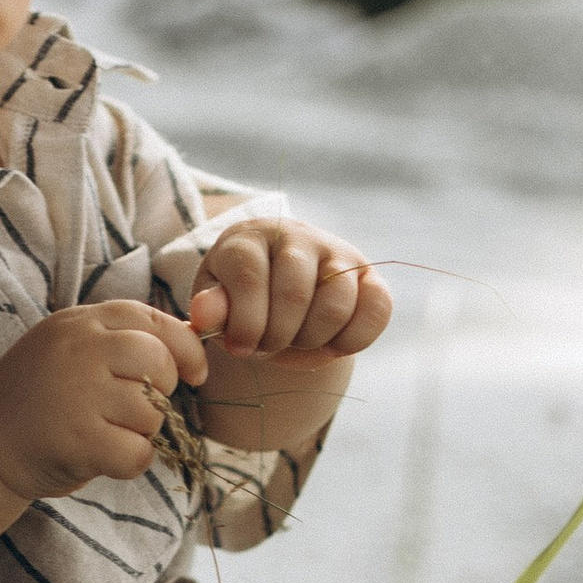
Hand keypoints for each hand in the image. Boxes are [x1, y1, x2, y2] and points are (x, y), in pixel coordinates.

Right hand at [0, 301, 208, 505]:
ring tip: (108, 431)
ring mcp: (78, 394)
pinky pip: (137, 452)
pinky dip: (132, 461)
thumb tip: (194, 338)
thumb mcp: (73, 345)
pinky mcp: (78, 439)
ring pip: (151, 412)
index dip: (184, 348)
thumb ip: (121, 338)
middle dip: (161, 391)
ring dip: (142, 431)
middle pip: (158, 363)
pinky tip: (106, 456)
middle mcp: (79, 350)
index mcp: (81, 322)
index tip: (193, 374)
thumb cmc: (43, 394)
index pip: (152, 320)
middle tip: (135, 407)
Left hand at [189, 219, 390, 358]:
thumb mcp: (218, 305)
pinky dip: (354, 339)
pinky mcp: (369, 274)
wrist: (279, 294)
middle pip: (294, 294)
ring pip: (336, 304)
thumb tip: (206, 314)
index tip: (240, 347)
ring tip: (296, 340)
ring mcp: (337, 251)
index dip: (245, 323)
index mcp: (250, 238)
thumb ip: (211, 309)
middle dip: (278, 336)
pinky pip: (377, 308)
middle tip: (269, 344)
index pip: (249, 277)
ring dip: (313, 340)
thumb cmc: (242, 300)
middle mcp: (296, 235)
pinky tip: (332, 344)